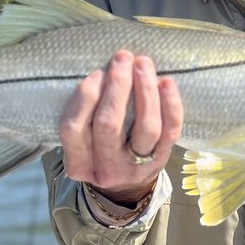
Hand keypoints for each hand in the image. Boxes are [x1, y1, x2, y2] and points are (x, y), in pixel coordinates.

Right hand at [58, 50, 182, 205]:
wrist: (127, 186)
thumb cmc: (98, 149)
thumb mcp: (81, 142)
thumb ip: (84, 114)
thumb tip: (103, 70)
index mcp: (78, 164)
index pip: (73, 128)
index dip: (85, 97)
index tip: (97, 73)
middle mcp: (107, 169)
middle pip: (110, 125)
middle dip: (117, 86)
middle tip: (122, 58)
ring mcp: (137, 166)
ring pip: (145, 128)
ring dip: (145, 90)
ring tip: (143, 64)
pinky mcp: (162, 159)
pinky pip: (171, 131)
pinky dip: (171, 105)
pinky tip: (167, 82)